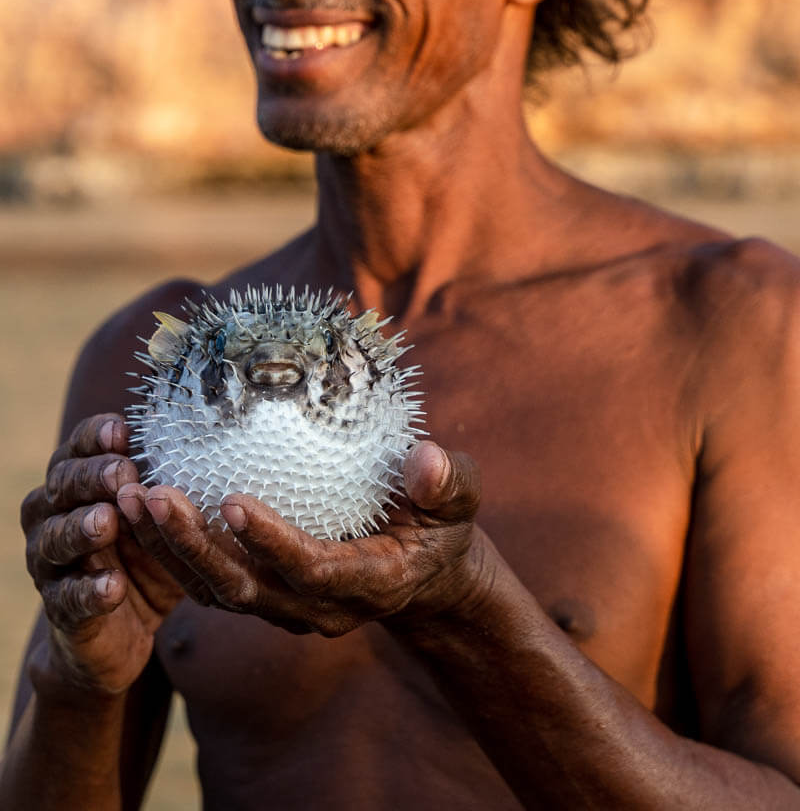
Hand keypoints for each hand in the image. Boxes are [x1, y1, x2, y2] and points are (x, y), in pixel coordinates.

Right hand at [22, 414, 182, 696]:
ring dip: (80, 529)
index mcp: (77, 481)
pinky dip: (89, 591)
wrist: (119, 627)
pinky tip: (113, 587)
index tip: (124, 431)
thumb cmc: (147, 551)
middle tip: (121, 475)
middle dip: (90, 478)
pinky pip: (68, 598)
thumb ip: (173, 477)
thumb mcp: (161, 513)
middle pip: (62, 485)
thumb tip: (227, 432)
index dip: (95, 437)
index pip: (78, 447)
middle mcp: (53, 514)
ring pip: (55, 538)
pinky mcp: (60, 608)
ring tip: (106, 524)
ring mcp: (50, 562)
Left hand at [116, 441, 485, 636]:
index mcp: (369, 582)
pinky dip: (172, 549)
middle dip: (193, 546)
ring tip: (129, 495)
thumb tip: (426, 462)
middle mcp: (318, 609)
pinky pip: (210, 581)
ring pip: (216, 592)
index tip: (232, 500)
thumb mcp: (460, 501)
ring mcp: (286, 608)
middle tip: (151, 494)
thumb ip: (449, 483)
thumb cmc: (440, 526)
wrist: (425, 576)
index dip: (272, 543)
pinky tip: (142, 504)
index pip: (313, 571)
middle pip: (245, 589)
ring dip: (169, 549)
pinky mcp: (265, 596)